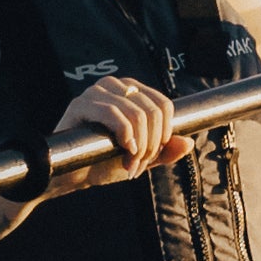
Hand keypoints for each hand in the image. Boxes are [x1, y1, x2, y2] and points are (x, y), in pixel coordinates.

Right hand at [52, 74, 177, 187]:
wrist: (72, 174)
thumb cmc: (104, 162)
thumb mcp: (140, 158)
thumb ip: (164, 151)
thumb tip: (188, 142)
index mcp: (132, 91)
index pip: (164, 105)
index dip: (165, 134)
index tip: (154, 155)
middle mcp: (116, 85)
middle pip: (153, 111)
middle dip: (151, 145)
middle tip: (139, 165)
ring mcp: (97, 92)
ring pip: (137, 113)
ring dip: (139, 145)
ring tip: (130, 164)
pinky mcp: (80, 104)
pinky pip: (114, 113)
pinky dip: (125, 135)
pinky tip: (124, 150)